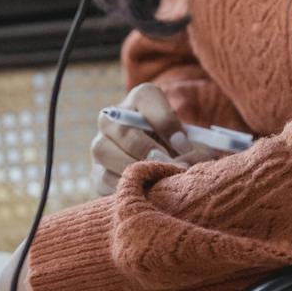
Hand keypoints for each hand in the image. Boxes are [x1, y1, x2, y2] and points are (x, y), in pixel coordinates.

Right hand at [90, 83, 208, 195]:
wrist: (162, 167)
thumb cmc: (179, 148)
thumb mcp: (188, 140)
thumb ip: (194, 146)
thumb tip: (195, 160)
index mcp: (140, 100)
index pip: (146, 97)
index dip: (165, 121)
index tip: (183, 143)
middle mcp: (113, 118)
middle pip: (120, 127)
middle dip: (147, 148)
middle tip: (168, 165)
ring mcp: (101, 145)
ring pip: (103, 151)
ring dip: (132, 167)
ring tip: (156, 180)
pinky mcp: (96, 174)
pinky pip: (103, 179)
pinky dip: (125, 187)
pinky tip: (145, 193)